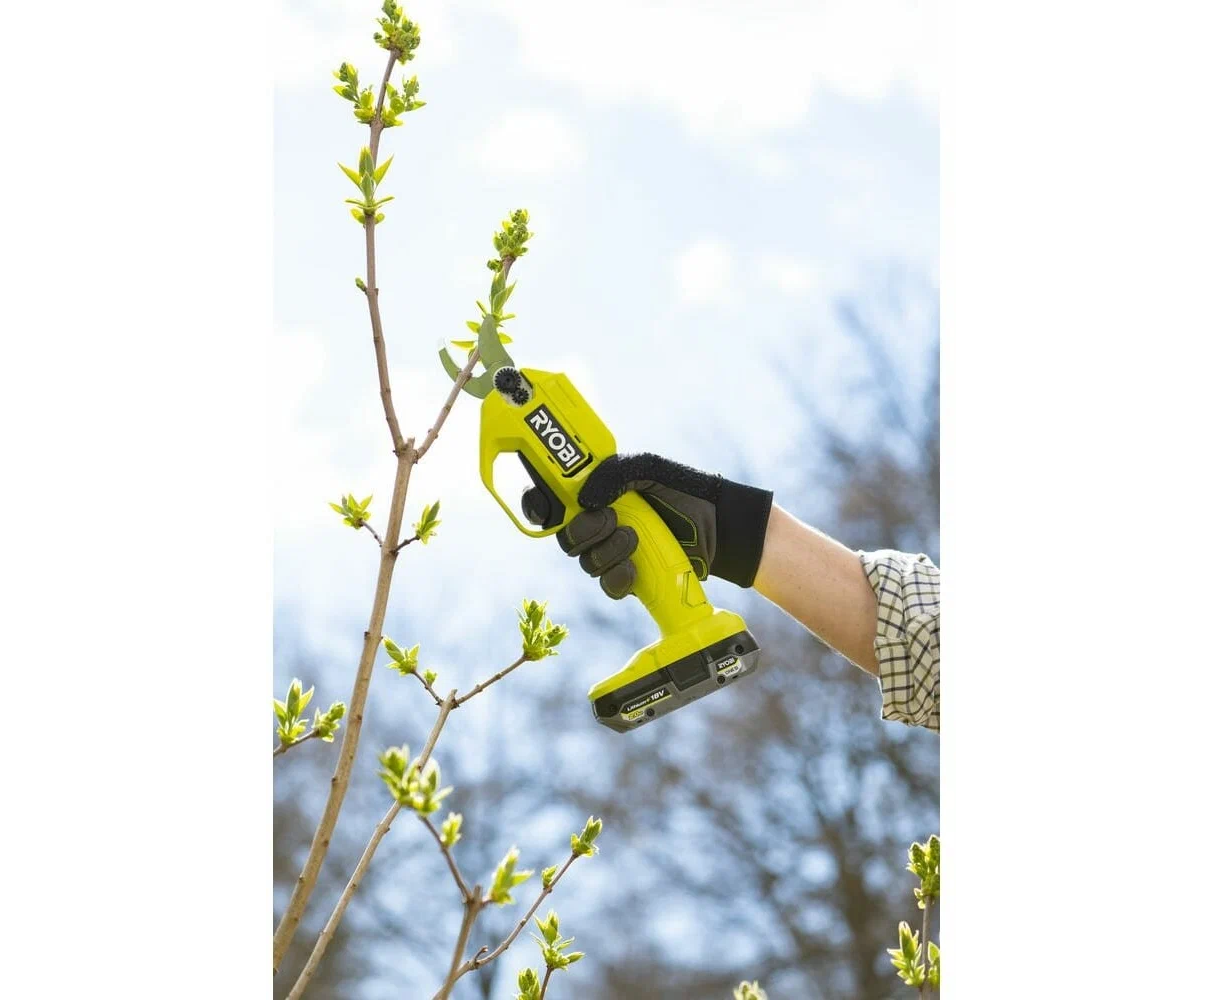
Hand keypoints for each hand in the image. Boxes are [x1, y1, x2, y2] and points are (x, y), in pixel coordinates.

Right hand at [521, 453, 772, 598]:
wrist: (721, 525)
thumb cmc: (685, 490)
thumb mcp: (648, 468)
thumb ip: (614, 473)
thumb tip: (583, 498)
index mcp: (596, 492)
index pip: (550, 500)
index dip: (538, 505)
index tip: (548, 508)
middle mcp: (599, 522)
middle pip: (565, 537)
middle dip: (584, 530)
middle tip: (613, 519)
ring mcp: (612, 551)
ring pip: (586, 562)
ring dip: (608, 551)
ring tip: (636, 539)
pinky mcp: (629, 577)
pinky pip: (607, 585)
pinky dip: (618, 577)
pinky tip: (635, 567)